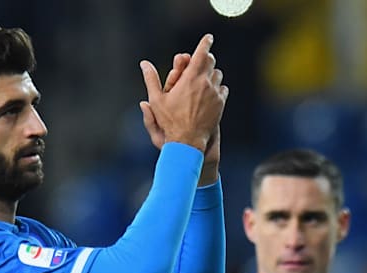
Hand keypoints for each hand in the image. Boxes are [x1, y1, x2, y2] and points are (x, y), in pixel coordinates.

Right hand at [138, 34, 227, 153]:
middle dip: (206, 59)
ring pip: (218, 75)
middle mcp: (205, 83)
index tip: (207, 38)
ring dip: (211, 74)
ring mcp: (215, 93)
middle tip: (200, 61)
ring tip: (203, 80)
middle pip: (211, 61)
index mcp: (190, 78)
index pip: (201, 53)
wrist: (188, 141)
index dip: (205, 43)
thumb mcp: (156, 100)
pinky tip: (210, 93)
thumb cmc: (170, 121)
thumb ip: (151, 79)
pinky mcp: (221, 103)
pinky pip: (223, 89)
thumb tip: (144, 64)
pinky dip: (217, 88)